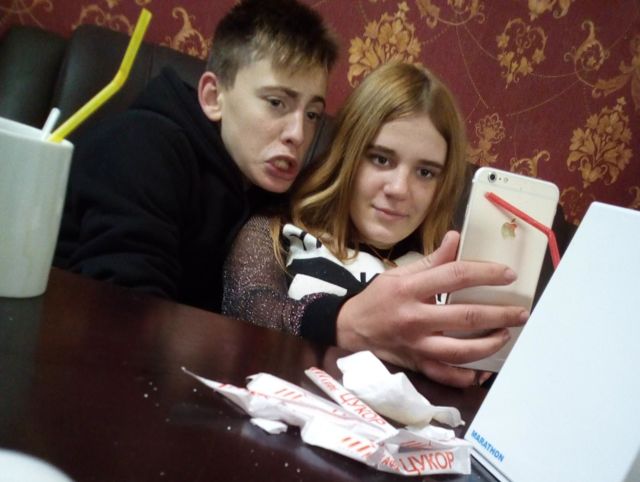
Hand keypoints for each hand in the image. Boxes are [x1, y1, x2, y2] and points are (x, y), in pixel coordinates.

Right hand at [335, 231, 528, 387]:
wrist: (349, 329)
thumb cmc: (376, 298)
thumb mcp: (399, 273)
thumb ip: (431, 260)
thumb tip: (456, 238)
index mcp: (410, 289)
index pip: (455, 276)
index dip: (485, 274)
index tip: (508, 275)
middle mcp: (415, 318)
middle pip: (466, 316)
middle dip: (500, 314)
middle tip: (520, 311)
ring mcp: (416, 345)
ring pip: (461, 350)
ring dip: (490, 344)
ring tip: (506, 334)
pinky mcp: (416, 363)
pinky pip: (445, 375)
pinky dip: (466, 376)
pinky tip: (482, 370)